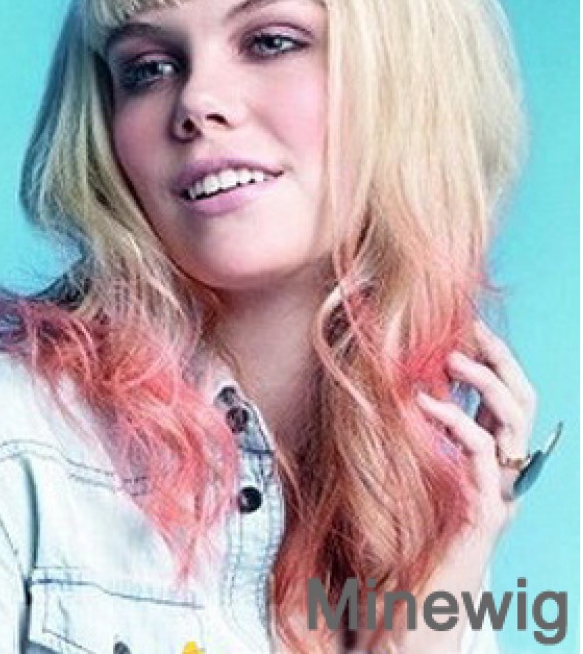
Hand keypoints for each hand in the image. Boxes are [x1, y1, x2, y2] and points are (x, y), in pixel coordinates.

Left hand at [416, 320, 537, 541]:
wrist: (419, 601)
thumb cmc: (413, 533)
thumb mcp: (419, 469)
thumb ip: (424, 433)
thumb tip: (403, 381)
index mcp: (493, 458)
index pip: (510, 395)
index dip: (496, 357)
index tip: (469, 325)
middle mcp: (505, 472)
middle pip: (524, 401)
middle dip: (500, 359)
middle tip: (467, 332)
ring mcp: (501, 492)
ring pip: (515, 423)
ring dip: (484, 383)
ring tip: (449, 360)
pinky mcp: (486, 512)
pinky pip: (484, 455)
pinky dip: (458, 422)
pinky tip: (427, 405)